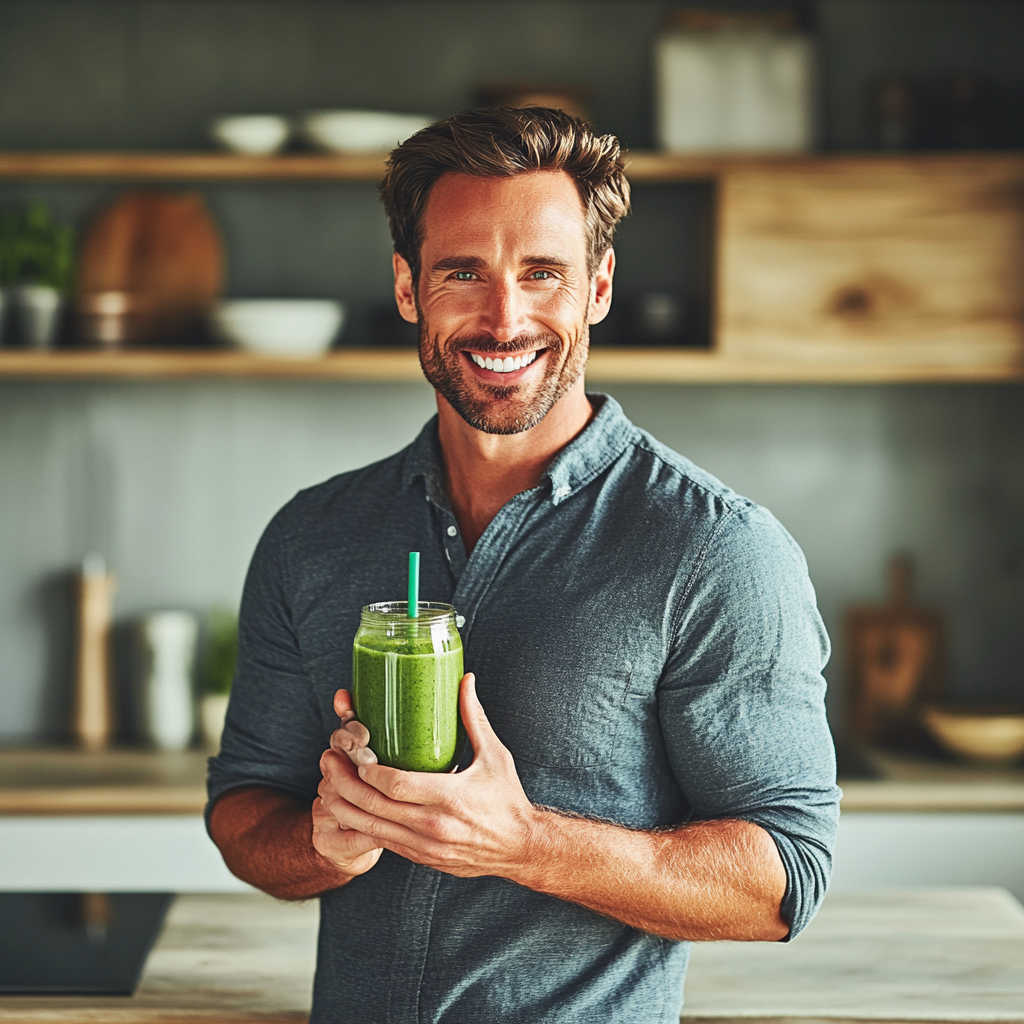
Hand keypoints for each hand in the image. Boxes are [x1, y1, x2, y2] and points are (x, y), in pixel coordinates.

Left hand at [317, 674, 540, 880]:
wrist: (519, 848)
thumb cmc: (507, 799)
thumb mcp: (494, 755)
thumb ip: (473, 717)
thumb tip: (465, 680)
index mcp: (451, 798)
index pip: (396, 785)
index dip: (369, 770)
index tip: (356, 752)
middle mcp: (433, 826)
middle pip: (374, 806)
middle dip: (344, 783)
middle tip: (329, 760)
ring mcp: (424, 846)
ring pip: (369, 828)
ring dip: (343, 805)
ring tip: (328, 782)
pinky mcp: (420, 857)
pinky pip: (380, 841)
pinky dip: (359, 824)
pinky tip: (347, 807)